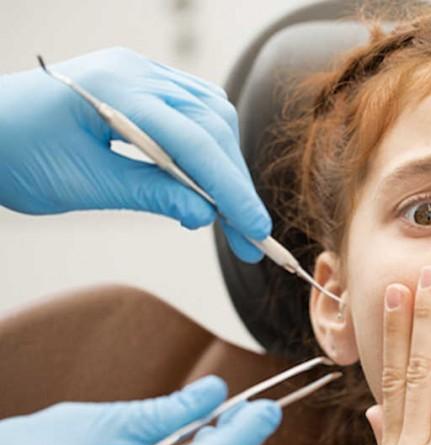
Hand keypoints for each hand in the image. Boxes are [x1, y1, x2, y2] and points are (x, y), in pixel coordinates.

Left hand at [0, 47, 270, 260]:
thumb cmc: (15, 155)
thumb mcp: (83, 185)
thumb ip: (150, 194)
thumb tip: (204, 214)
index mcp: (118, 90)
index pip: (194, 142)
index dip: (230, 189)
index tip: (255, 228)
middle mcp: (137, 71)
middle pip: (211, 126)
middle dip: (233, 182)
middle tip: (249, 234)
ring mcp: (140, 72)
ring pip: (210, 114)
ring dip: (225, 162)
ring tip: (230, 211)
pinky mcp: (141, 84)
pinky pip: (194, 108)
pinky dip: (208, 145)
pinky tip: (209, 177)